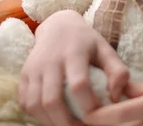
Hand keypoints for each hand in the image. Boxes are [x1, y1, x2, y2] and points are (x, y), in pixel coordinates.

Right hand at [19, 10, 129, 125]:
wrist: (58, 26)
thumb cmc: (86, 42)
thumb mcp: (106, 50)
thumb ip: (118, 71)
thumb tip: (114, 98)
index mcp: (74, 52)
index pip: (79, 84)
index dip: (88, 105)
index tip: (97, 115)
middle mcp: (50, 60)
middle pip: (52, 100)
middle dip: (66, 122)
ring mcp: (34, 68)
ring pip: (35, 105)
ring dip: (51, 122)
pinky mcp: (24, 75)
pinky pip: (25, 103)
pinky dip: (38, 116)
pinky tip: (53, 117)